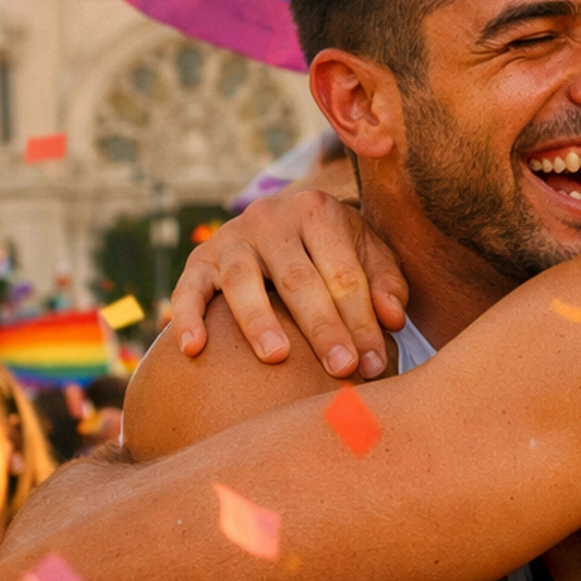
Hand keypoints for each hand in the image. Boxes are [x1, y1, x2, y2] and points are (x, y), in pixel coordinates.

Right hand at [168, 190, 407, 377]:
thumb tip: (393, 318)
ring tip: (277, 356)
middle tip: (342, 368)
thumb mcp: (368, 255)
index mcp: (319, 211)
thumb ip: (386, 284)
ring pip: (243, 280)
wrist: (284, 226)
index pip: (343, 273)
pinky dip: (187, 317)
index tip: (375, 363)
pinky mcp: (199, 260)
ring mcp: (231, 238)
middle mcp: (272, 218)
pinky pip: (189, 289)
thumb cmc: (334, 253)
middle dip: (323, 327)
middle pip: (299, 279)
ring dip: (259, 320)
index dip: (362, 320)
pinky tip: (194, 349)